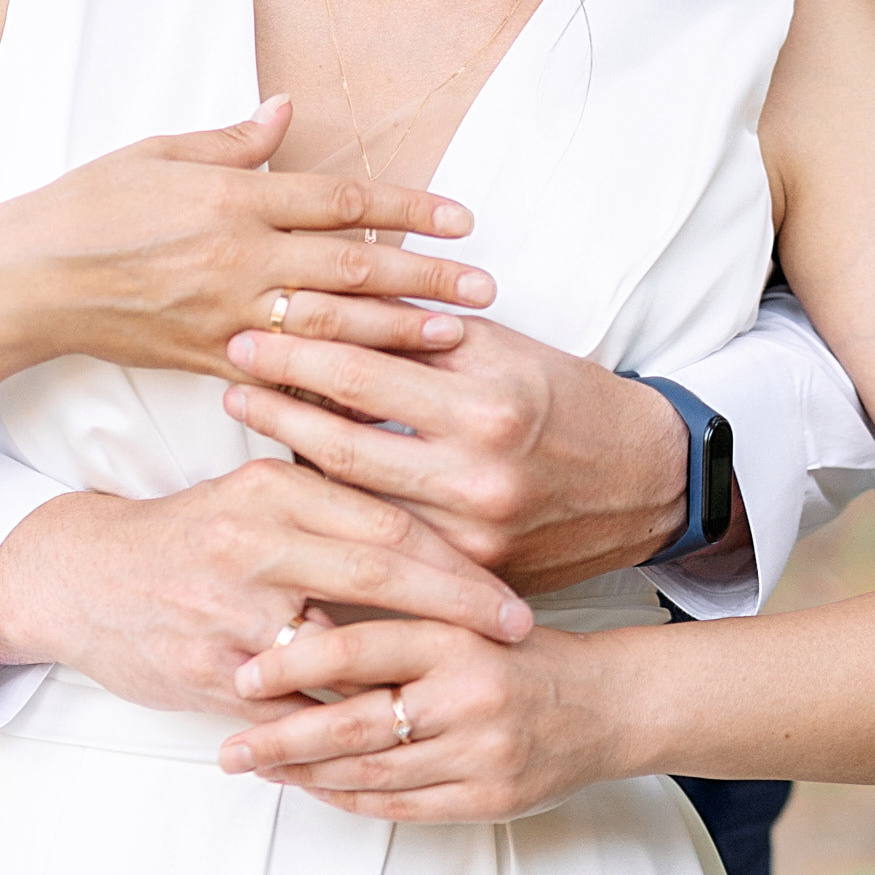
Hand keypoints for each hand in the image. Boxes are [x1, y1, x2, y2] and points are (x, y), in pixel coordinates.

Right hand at [0, 96, 494, 378]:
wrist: (25, 278)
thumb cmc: (88, 204)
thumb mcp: (159, 152)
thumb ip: (233, 141)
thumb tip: (288, 110)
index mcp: (235, 198)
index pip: (343, 200)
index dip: (409, 207)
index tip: (463, 217)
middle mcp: (239, 257)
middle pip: (355, 267)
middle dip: (427, 277)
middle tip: (488, 287)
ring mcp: (226, 315)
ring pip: (332, 327)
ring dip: (399, 332)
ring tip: (456, 337)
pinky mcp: (207, 358)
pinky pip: (284, 375)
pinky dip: (333, 385)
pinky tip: (378, 395)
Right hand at [0, 457, 533, 716]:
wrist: (82, 577)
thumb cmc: (190, 534)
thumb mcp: (255, 492)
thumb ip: (331, 492)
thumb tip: (429, 480)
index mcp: (272, 489)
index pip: (384, 518)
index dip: (456, 555)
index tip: (509, 582)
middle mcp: (252, 542)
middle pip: (378, 572)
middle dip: (457, 603)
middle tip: (517, 628)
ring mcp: (229, 611)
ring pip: (341, 646)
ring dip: (413, 671)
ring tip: (472, 687)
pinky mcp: (209, 672)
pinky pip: (296, 707)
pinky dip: (348, 722)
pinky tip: (401, 731)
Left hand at [218, 614, 650, 821]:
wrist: (612, 703)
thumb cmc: (523, 651)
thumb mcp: (465, 612)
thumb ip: (398, 616)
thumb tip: (298, 616)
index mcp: (457, 635)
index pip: (358, 650)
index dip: (293, 664)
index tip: (242, 676)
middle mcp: (470, 695)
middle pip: (353, 725)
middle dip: (280, 739)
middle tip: (228, 748)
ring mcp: (482, 753)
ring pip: (371, 773)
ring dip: (306, 775)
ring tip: (259, 768)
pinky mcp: (491, 799)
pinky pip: (403, 806)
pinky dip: (350, 799)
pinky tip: (314, 789)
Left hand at [220, 315, 691, 584]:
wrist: (648, 483)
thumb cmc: (569, 401)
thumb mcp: (503, 348)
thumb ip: (419, 330)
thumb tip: (328, 297)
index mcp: (487, 405)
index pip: (363, 375)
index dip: (296, 353)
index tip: (245, 334)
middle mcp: (478, 477)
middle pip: (341, 446)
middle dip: (275, 408)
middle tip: (227, 378)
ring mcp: (473, 538)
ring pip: (353, 506)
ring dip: (294, 467)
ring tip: (249, 429)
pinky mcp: (473, 576)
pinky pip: (388, 547)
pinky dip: (340, 517)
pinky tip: (301, 494)